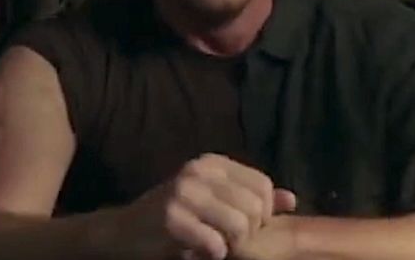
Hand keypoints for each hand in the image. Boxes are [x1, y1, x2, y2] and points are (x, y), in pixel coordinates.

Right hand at [115, 154, 296, 259]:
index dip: (263, 214)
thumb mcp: (213, 200)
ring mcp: (184, 192)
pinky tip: (199, 251)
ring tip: (216, 246)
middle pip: (254, 207)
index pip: (262, 185)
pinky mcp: (172, 218)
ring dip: (232, 246)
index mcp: (212, 162)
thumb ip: (250, 198)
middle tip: (229, 241)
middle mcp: (199, 170)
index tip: (247, 227)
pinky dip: (213, 254)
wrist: (123, 231)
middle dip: (249, 233)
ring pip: (239, 226)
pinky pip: (215, 244)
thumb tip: (291, 200)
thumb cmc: (173, 217)